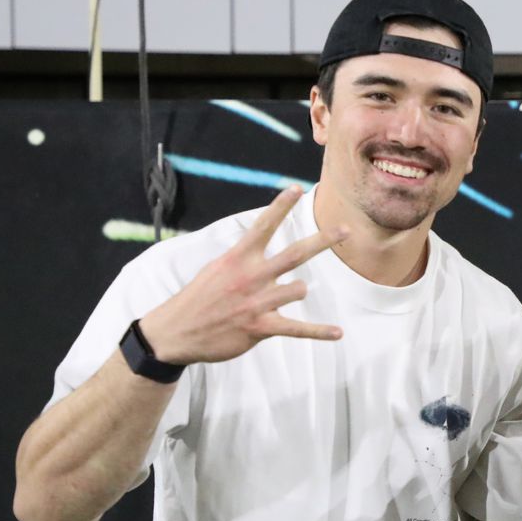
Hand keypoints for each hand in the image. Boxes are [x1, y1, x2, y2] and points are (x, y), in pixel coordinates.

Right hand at [139, 186, 348, 364]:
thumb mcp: (217, 268)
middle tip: (346, 229)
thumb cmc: (200, 298)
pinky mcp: (260, 327)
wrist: (175, 332)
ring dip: (295, 291)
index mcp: (238, 258)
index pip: (263, 226)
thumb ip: (245, 258)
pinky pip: (297, 329)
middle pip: (295, 254)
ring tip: (280, 296)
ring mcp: (256, 302)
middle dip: (323, 240)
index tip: (297, 188)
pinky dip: (319, 332)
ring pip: (297, 290)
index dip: (281, 206)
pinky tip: (338, 332)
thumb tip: (266, 246)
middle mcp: (250, 276)